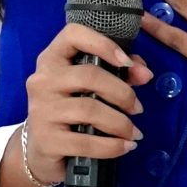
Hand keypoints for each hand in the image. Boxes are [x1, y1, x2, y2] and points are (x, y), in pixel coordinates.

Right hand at [18, 21, 155, 184]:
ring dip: (120, 123)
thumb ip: (119, 73)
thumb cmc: (70, 112)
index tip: (127, 63)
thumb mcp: (90, 88)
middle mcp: (42, 80)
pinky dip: (112, 146)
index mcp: (52, 60)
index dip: (103, 44)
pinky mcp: (46, 140)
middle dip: (122, 92)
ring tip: (134, 133)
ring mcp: (41, 110)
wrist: (41, 151)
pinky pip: (86, 142)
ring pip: (90, 110)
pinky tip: (125, 147)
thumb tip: (145, 73)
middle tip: (137, 108)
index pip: (73, 35)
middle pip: (89, 75)